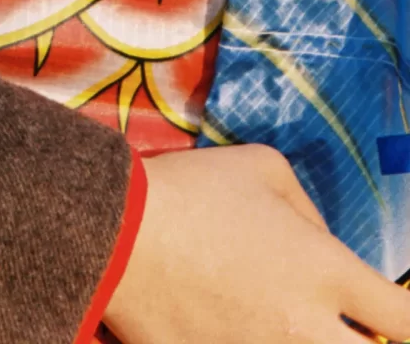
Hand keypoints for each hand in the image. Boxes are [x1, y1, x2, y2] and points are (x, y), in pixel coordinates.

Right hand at [106, 143, 409, 343]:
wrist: (117, 234)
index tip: (400, 316)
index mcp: (324, 272)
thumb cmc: (193, 191)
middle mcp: (306, 329)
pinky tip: (242, 330)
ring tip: (288, 325)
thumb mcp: (265, 168)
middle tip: (349, 329)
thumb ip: (310, 212)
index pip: (405, 320)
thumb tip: (322, 247)